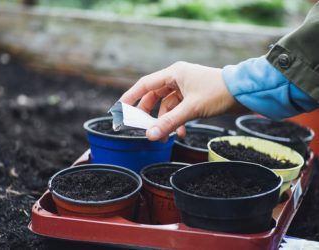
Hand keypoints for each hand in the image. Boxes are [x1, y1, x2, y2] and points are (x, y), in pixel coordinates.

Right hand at [120, 61, 240, 140]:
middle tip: (143, 128)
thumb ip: (169, 122)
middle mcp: (177, 78)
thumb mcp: (191, 108)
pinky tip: (180, 133)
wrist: (245, 92)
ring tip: (164, 137)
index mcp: (174, 73)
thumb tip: (150, 135)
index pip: (145, 84)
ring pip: (166, 106)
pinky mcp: (193, 97)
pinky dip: (176, 122)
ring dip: (164, 121)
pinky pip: (178, 110)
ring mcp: (185, 88)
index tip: (120, 109)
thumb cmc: (219, 92)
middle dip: (149, 114)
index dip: (130, 97)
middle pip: (154, 97)